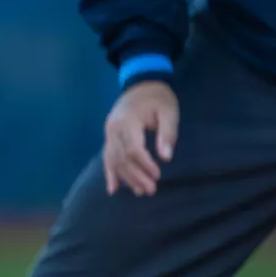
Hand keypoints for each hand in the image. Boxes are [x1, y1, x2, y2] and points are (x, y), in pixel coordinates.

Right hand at [102, 80, 178, 196]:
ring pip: (113, 160)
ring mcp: (108, 133)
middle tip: (150, 190)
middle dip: (135, 176)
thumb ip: (167, 134)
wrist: (141, 84)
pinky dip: (109, 174)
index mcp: (127, 121)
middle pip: (121, 157)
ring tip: (139, 192)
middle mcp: (113, 129)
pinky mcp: (109, 137)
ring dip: (125, 178)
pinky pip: (107, 157)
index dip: (145, 164)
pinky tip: (112, 189)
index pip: (133, 148)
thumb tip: (166, 157)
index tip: (157, 175)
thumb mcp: (169, 112)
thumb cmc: (158, 98)